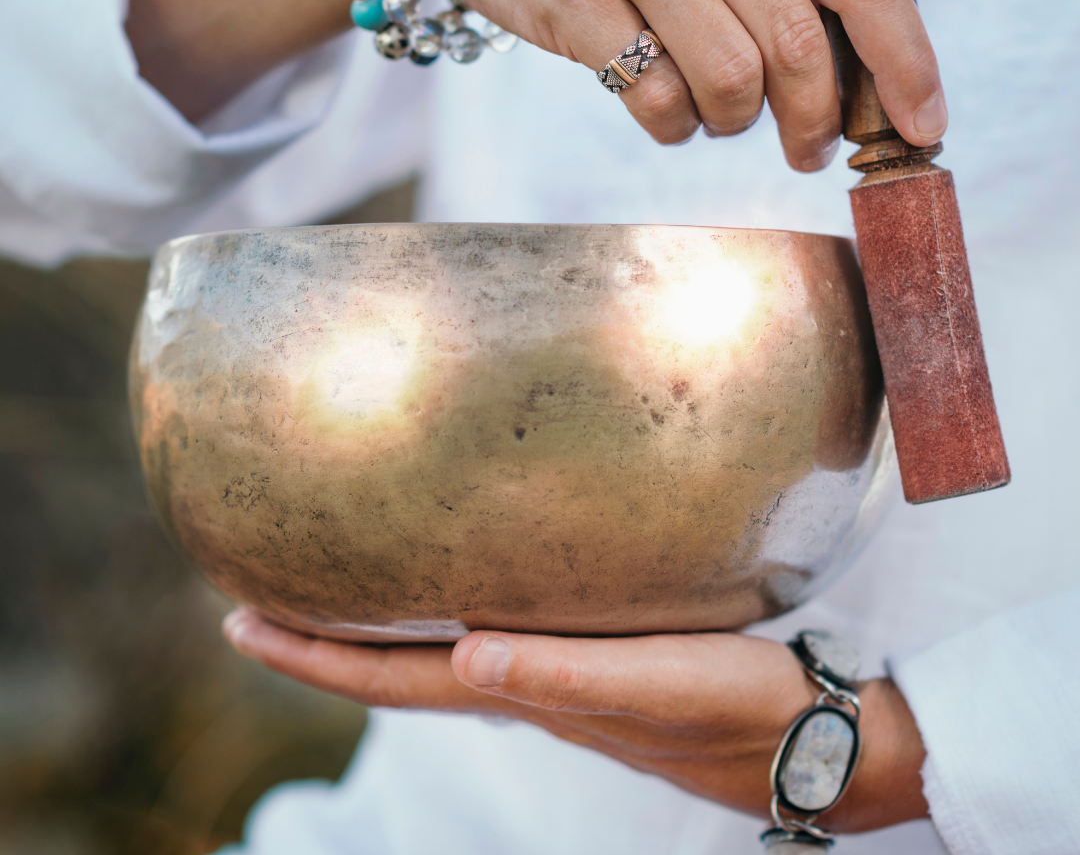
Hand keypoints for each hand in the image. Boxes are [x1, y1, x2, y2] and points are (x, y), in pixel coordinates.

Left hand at [223, 608, 927, 832]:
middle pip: (400, 670)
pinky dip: (446, 615)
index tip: (243, 626)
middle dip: (325, 644)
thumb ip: (565, 677)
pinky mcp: (596, 654)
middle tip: (257, 604)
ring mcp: (559, 675)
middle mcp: (529, 687)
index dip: (318, 660)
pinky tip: (454, 586)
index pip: (397, 680)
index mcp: (530, 693)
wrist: (814, 733)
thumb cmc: (740, 709)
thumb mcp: (657, 687)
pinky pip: (494, 631)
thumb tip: (467, 656)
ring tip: (332, 591)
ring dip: (377, 631)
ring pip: (440, 655)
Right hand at [397, 0, 945, 165]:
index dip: (906, 61)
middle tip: (805, 151)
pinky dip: (670, 127)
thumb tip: (851, 81)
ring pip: (730, 80)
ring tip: (710, 114)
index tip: (923, 128)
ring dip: (731, 123)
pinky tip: (659, 110)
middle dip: (815, 121)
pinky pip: (653, 98)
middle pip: (799, 46)